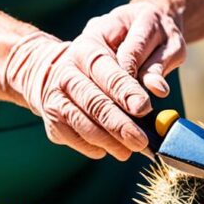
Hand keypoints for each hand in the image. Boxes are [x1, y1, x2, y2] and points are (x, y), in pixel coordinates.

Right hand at [2, 4, 184, 160]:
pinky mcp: (51, 123)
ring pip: (84, 125)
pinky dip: (94, 147)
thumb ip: (136, 74)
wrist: (47, 71)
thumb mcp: (114, 57)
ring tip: (128, 151)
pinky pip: (76, 140)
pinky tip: (108, 148)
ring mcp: (55, 100)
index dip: (126, 92)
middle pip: (95, 103)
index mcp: (87, 52)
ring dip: (109, 142)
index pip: (109, 74)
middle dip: (119, 125)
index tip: (144, 108)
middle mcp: (67, 74)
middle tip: (140, 141)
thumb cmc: (96, 67)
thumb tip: (156, 96)